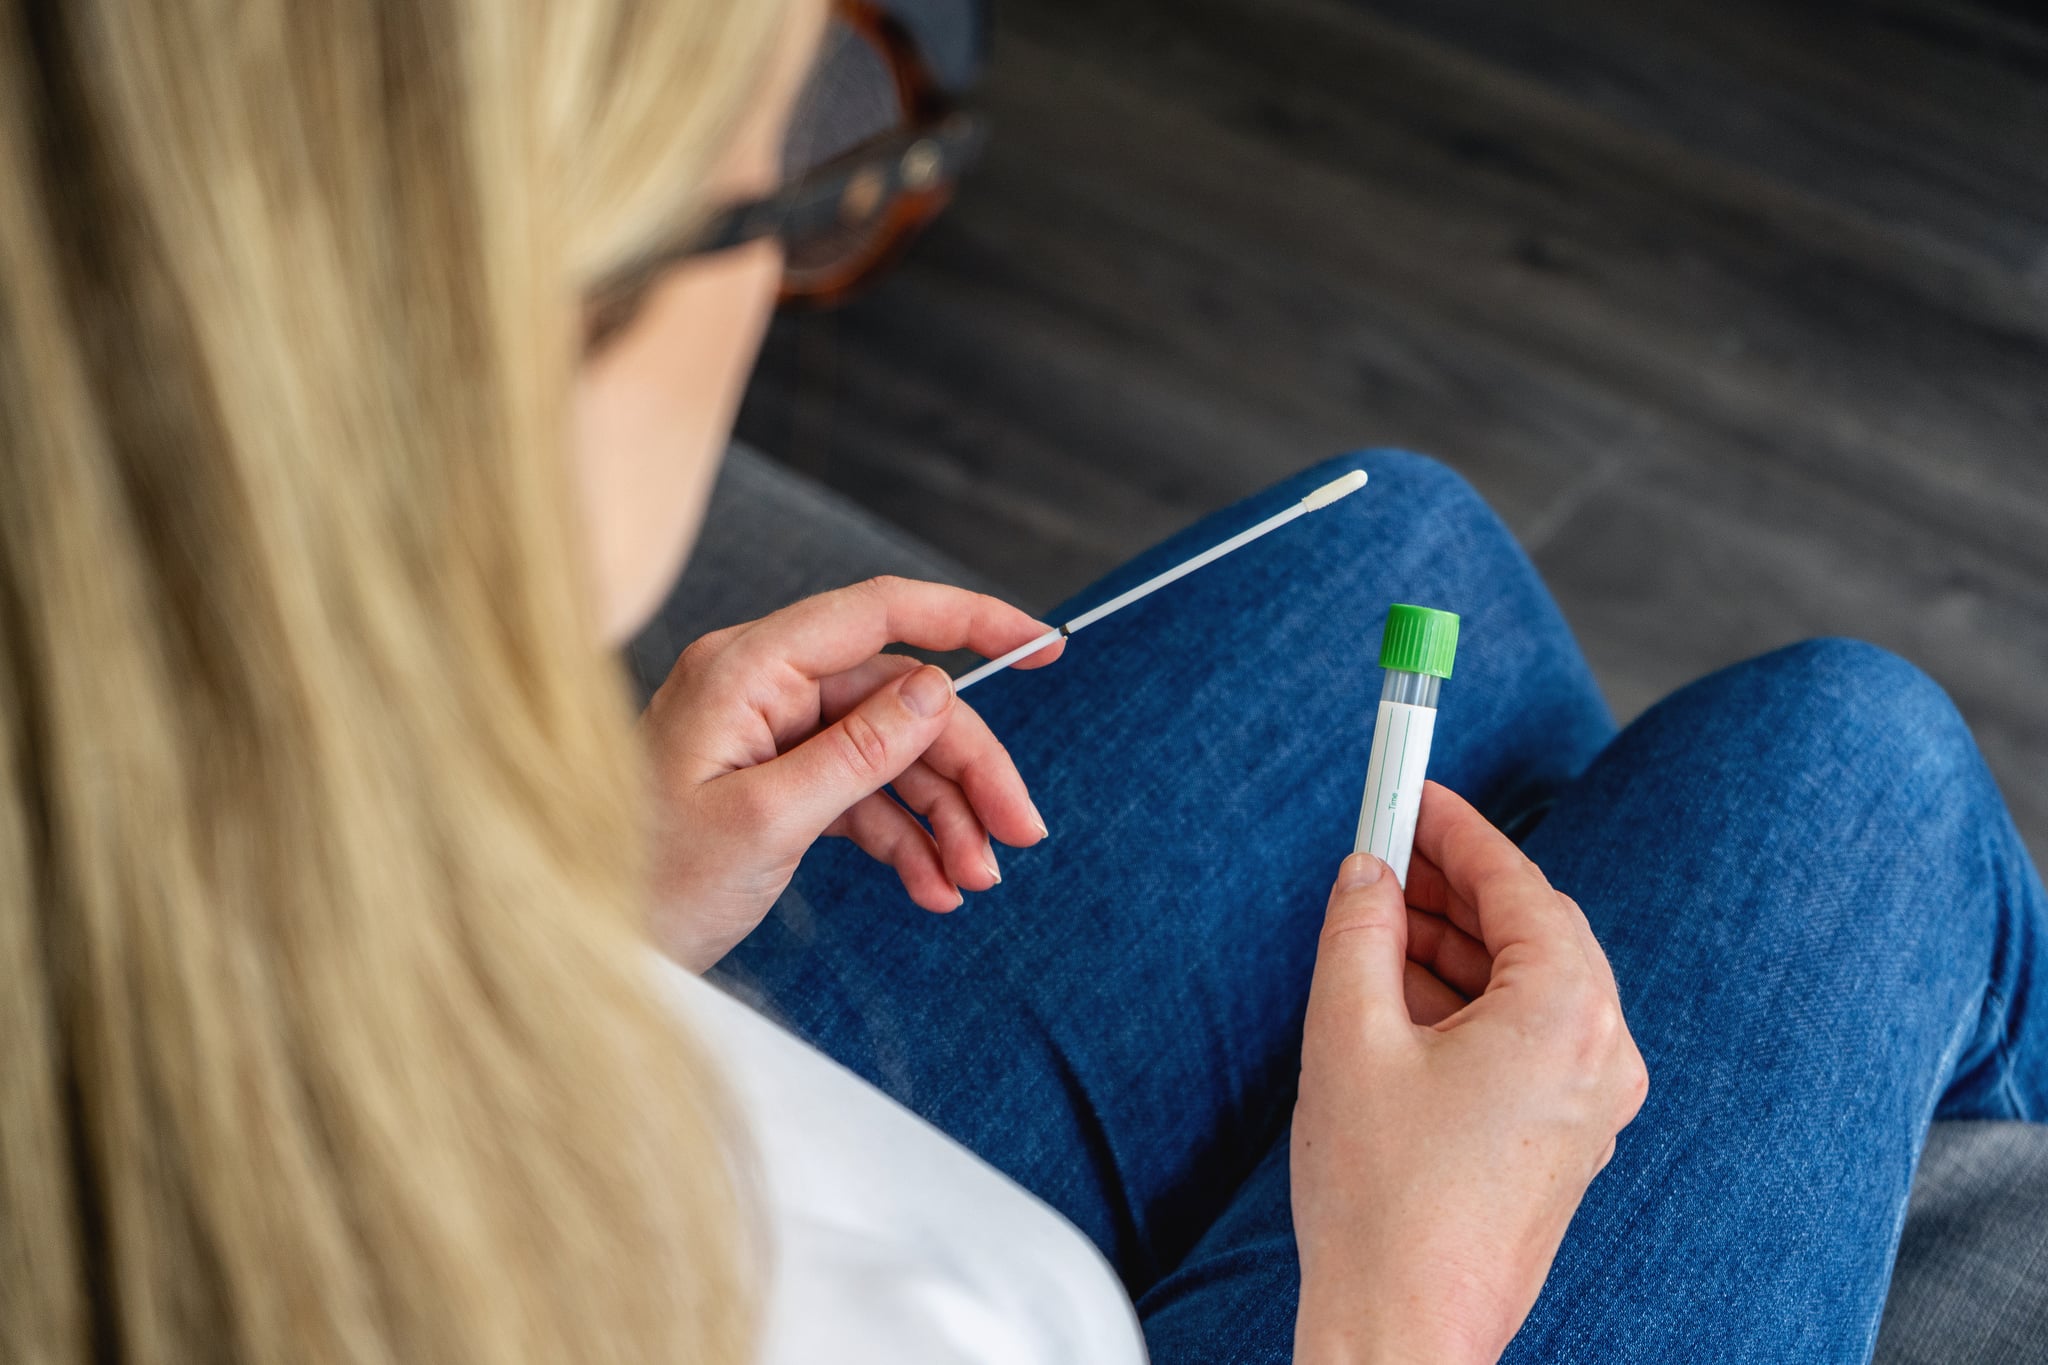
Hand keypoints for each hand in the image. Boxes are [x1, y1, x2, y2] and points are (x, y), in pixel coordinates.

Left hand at [640, 576, 1061, 970]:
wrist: (584, 947)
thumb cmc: (646, 881)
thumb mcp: (764, 820)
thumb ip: (859, 750)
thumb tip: (938, 687)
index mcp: (748, 668)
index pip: (880, 612)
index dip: (970, 621)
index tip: (1042, 644)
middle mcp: (762, 687)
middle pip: (900, 700)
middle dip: (968, 768)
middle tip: (1019, 834)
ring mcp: (769, 736)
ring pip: (891, 755)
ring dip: (944, 816)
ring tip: (975, 880)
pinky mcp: (775, 785)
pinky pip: (862, 797)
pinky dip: (905, 840)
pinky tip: (933, 888)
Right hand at [1292, 782, 1647, 1364]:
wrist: (1403, 1328)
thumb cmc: (1382, 1198)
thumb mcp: (1347, 1034)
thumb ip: (1359, 931)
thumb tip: (1367, 874)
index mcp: (1567, 1015)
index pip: (1518, 884)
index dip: (1458, 828)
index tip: (1412, 791)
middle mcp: (1602, 1053)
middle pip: (1533, 929)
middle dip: (1455, 885)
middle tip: (1385, 847)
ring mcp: (1593, 1101)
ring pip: (1527, 984)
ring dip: (1454, 944)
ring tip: (1375, 919)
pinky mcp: (1567, 1136)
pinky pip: (1526, 1035)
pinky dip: (1467, 1001)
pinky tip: (1397, 991)